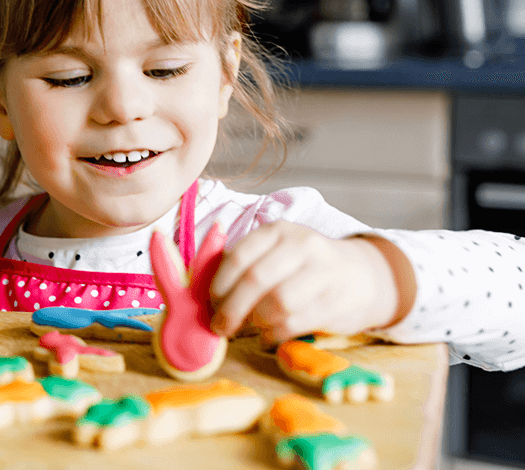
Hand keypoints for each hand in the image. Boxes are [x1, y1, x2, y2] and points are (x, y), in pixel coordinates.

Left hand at [209, 221, 404, 342]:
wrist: (364, 275)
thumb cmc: (304, 267)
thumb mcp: (277, 253)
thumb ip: (246, 266)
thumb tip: (203, 295)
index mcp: (277, 231)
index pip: (238, 256)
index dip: (218, 284)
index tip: (209, 303)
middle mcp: (301, 245)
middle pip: (255, 280)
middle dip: (231, 309)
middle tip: (220, 327)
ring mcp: (322, 272)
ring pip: (277, 303)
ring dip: (255, 322)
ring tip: (249, 328)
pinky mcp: (336, 301)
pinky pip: (295, 323)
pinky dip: (274, 334)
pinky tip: (268, 335)